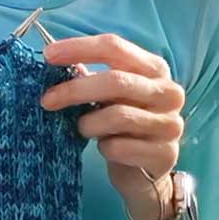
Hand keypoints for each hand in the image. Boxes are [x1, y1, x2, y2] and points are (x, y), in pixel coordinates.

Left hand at [40, 34, 184, 219]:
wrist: (144, 173)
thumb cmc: (122, 125)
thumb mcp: (108, 96)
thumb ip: (88, 76)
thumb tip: (55, 59)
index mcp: (154, 68)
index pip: (115, 46)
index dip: (79, 48)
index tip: (48, 55)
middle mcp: (168, 92)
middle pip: (117, 81)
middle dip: (75, 90)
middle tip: (47, 100)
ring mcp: (171, 124)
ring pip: (118, 116)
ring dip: (89, 123)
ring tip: (82, 128)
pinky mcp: (165, 154)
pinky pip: (120, 147)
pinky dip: (103, 147)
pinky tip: (105, 148)